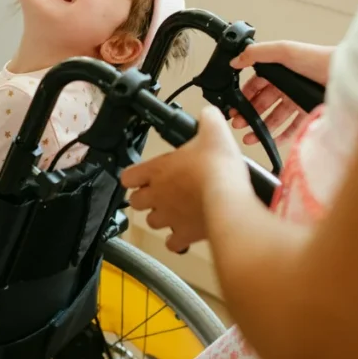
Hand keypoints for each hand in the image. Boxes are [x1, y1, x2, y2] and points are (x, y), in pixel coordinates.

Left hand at [121, 106, 251, 253]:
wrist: (229, 199)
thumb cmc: (218, 168)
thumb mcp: (214, 132)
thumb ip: (207, 120)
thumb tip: (208, 114)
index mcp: (157, 170)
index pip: (128, 176)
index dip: (134, 176)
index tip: (143, 175)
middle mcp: (157, 195)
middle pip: (135, 201)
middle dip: (145, 197)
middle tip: (160, 192)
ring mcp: (169, 217)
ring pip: (152, 221)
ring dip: (160, 217)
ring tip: (174, 211)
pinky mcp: (184, 235)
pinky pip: (172, 244)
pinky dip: (176, 241)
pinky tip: (185, 233)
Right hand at [229, 41, 333, 144]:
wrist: (345, 74)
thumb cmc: (317, 59)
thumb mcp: (282, 50)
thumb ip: (256, 53)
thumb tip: (235, 60)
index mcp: (278, 70)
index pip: (255, 85)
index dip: (243, 96)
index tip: (233, 106)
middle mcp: (287, 85)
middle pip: (262, 104)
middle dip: (247, 114)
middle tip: (238, 124)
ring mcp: (297, 100)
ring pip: (274, 117)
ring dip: (260, 127)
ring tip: (249, 137)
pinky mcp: (308, 113)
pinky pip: (292, 127)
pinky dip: (281, 135)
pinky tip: (271, 140)